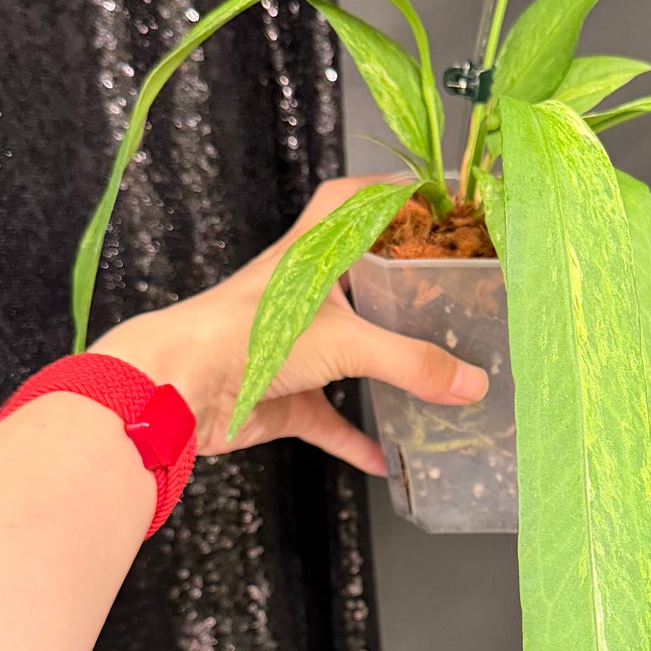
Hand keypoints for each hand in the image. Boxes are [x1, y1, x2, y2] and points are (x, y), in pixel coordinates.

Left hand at [92, 176, 486, 473]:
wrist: (178, 386)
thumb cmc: (245, 335)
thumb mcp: (344, 342)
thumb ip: (412, 363)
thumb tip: (473, 382)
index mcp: (310, 258)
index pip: (349, 205)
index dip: (386, 192)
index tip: (427, 195)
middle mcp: (298, 296)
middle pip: (354, 279)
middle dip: (393, 284)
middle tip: (442, 290)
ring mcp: (287, 347)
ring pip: (342, 350)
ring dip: (377, 363)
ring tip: (425, 369)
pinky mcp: (278, 396)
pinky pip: (325, 418)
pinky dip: (354, 438)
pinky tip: (385, 458)